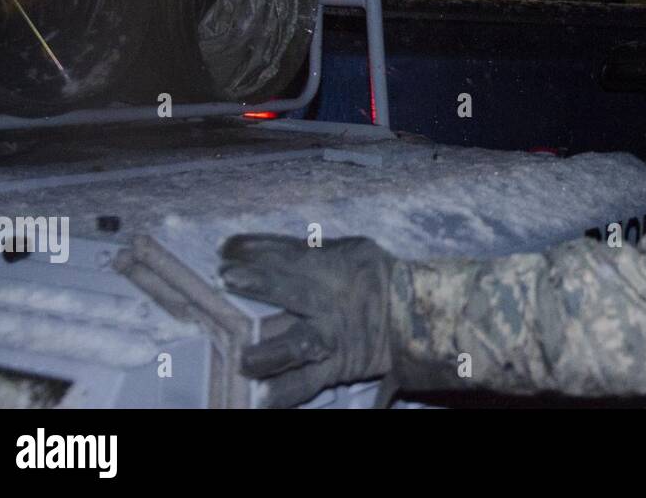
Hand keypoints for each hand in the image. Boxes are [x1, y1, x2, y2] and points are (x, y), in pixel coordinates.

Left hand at [219, 234, 398, 407]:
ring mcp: (333, 337)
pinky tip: (261, 398)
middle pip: (292, 288)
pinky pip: (308, 382)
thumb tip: (268, 250)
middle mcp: (333, 300)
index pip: (292, 252)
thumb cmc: (382, 279)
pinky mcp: (335, 367)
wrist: (420, 318)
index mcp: (339, 266)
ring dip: (269, 351)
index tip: (226, 248)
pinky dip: (284, 391)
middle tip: (225, 275)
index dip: (256, 248)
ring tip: (243, 359)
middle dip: (259, 281)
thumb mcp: (357, 252)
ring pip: (299, 344)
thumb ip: (318, 252)